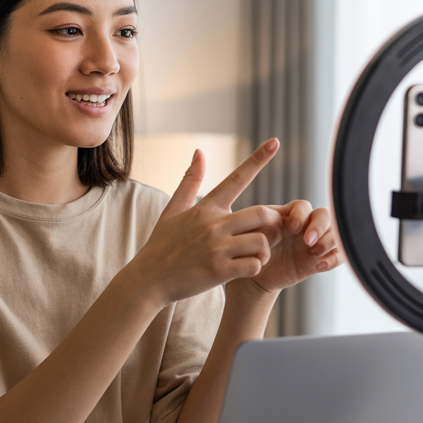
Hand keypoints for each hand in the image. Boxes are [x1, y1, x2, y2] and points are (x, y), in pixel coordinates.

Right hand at [128, 139, 284, 306]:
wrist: (147, 280)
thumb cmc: (161, 246)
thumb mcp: (172, 210)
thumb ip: (190, 181)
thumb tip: (199, 151)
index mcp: (205, 208)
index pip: (236, 178)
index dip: (258, 159)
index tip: (275, 142)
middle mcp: (212, 224)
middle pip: (261, 213)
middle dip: (274, 221)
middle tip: (272, 231)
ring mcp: (216, 248)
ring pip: (261, 241)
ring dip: (266, 249)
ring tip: (256, 255)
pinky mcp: (218, 271)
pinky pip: (253, 265)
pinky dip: (256, 267)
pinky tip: (245, 269)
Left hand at [241, 198, 341, 294]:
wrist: (253, 273)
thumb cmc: (249, 248)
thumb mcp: (252, 234)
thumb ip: (263, 224)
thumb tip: (277, 220)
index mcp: (288, 215)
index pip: (303, 206)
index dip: (301, 214)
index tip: (293, 228)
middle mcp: (305, 226)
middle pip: (325, 215)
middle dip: (320, 226)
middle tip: (308, 242)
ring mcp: (315, 242)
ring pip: (336, 233)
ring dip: (330, 241)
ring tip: (315, 253)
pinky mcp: (319, 259)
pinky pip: (337, 255)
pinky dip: (334, 258)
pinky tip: (320, 266)